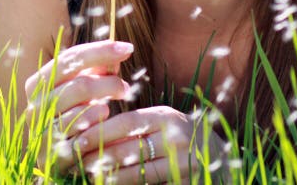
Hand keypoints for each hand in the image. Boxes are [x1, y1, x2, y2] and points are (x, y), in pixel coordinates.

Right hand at [24, 40, 134, 173]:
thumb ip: (99, 68)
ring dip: (104, 103)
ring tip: (117, 101)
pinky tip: (105, 117)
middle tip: (126, 87)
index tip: (127, 48)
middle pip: (78, 86)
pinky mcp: (52, 156)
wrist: (58, 155)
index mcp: (38, 83)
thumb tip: (120, 50)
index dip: (100, 50)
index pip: (70, 59)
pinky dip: (95, 124)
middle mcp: (34, 106)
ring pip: (79, 111)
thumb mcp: (83, 87)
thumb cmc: (74, 112)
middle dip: (108, 83)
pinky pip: (79, 137)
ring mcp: (41, 132)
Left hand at [72, 106, 227, 183]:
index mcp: (166, 117)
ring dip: (113, 176)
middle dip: (101, 156)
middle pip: (131, 148)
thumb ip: (136, 124)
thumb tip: (92, 128)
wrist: (218, 160)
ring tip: (91, 176)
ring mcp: (185, 163)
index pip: (128, 122)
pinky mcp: (187, 182)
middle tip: (78, 161)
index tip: (79, 138)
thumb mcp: (161, 124)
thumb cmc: (178, 138)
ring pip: (141, 172)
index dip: (102, 131)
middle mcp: (177, 138)